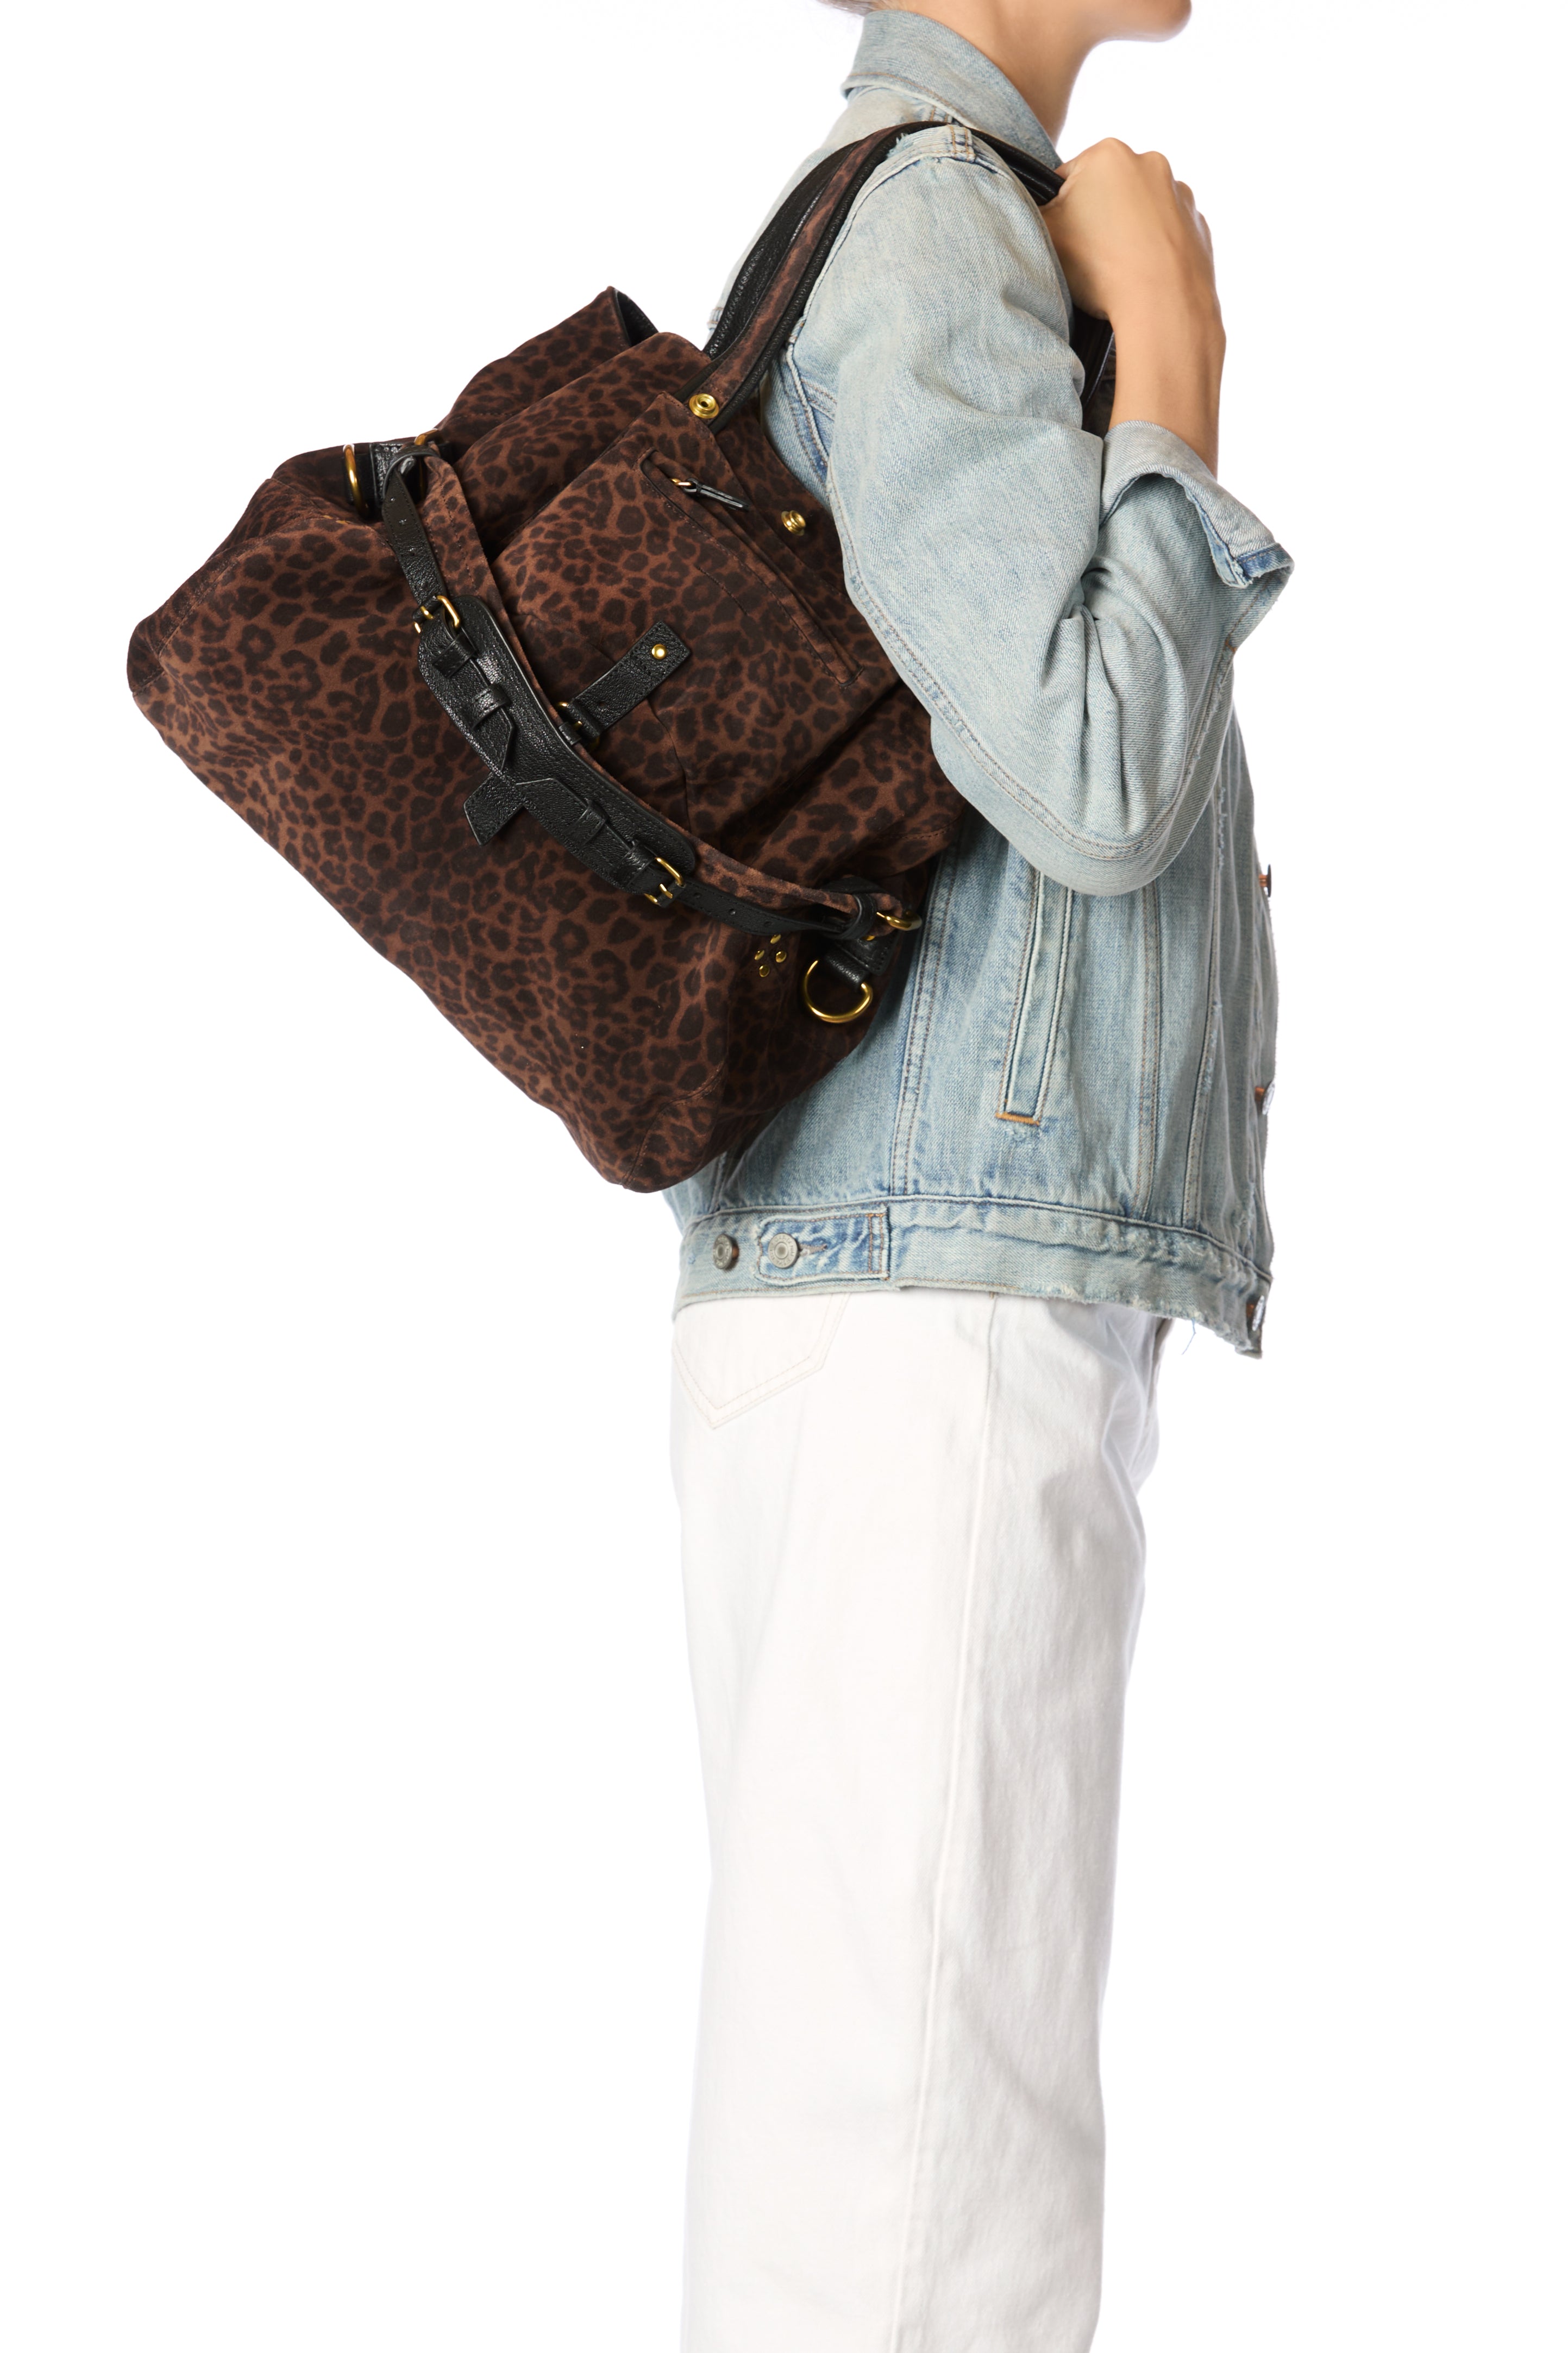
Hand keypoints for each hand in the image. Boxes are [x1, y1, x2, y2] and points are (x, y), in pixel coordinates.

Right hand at [1041, 140, 1225, 471]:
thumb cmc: (1101, 266)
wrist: (1165, 305)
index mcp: (1108, 153)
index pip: (1067, 179)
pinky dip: (1154, 254)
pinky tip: (1142, 279)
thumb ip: (1031, 211)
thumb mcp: (1044, 234)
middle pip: (1106, 193)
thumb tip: (1028, 207)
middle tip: (1085, 260)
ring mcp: (1181, 195)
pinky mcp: (1200, 228)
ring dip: (1125, 236)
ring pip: (1139, 214)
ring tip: (1115, 273)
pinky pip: (1167, 238)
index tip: (1060, 243)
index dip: (1057, 214)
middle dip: (1095, 221)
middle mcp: (1151, 162)